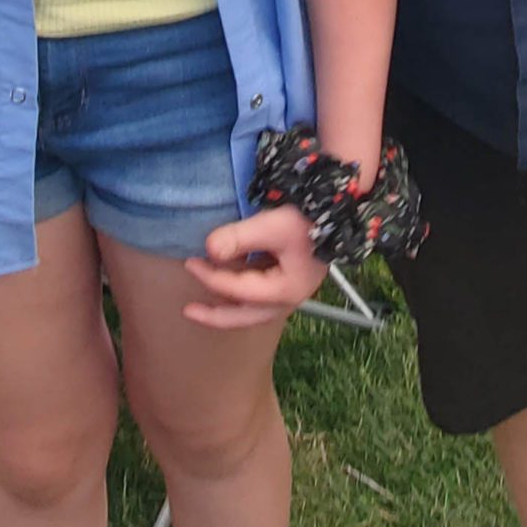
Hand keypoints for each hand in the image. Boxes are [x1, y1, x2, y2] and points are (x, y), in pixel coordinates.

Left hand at [183, 204, 326, 329]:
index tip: (191, 262)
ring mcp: (291, 292)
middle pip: (246, 316)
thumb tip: (208, 249)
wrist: (337, 210)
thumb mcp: (273, 225)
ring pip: (253, 310)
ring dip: (228, 306)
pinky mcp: (290, 281)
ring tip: (204, 303)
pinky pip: (259, 296)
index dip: (211, 277)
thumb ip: (240, 237)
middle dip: (216, 315)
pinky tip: (229, 282)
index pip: (238, 289)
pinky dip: (240, 294)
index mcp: (286, 290)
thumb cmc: (308, 218)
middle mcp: (290, 298)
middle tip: (188, 311)